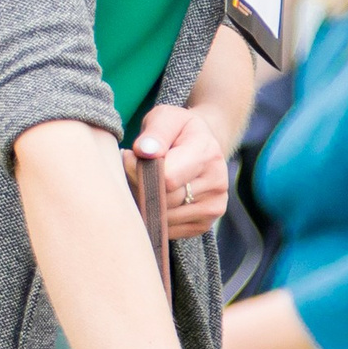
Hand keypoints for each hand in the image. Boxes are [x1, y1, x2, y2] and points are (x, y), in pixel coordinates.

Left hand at [131, 103, 229, 240]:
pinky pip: (169, 230)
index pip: (168, 178)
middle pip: (165, 201)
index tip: (129, 156)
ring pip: (165, 218)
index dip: (140, 170)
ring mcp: (213, 207)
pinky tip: (154, 199)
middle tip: (131, 171)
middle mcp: (217, 182)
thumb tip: (144, 151)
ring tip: (142, 183)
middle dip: (140, 188)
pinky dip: (155, 218)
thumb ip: (155, 132)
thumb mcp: (166, 118)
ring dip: (146, 204)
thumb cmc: (177, 131)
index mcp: (207, 153)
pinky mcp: (204, 224)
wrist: (202, 146)